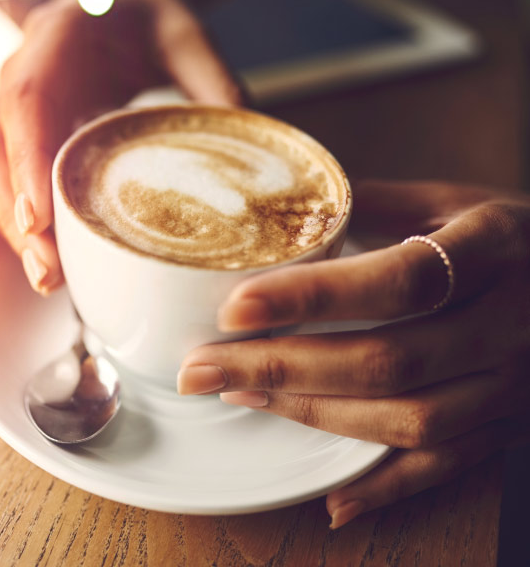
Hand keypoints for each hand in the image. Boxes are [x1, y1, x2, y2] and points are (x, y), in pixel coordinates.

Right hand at [0, 0, 244, 293]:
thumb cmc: (146, 19)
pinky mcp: (13, 133)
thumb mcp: (186, 38)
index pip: (28, 101)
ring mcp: (8, 104)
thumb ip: (212, 84)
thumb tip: (247, 156)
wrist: (114, 6)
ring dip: (9, 227)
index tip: (39, 217)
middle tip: (49, 272)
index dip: (27, 160)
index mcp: (57, 40)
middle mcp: (19, 72)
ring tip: (43, 278)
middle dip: (18, 216)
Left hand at [177, 179, 529, 527]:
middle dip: (281, 366)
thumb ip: (378, 201)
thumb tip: (286, 206)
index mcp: (494, 248)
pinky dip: (387, 489)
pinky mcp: (510, 426)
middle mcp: (508, 322)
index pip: (398, 279)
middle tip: (202, 367)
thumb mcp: (459, 200)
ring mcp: (514, 383)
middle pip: (388, 360)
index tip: (236, 307)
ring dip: (315, 415)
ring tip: (241, 394)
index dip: (313, 297)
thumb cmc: (518, 238)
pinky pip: (447, 468)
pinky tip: (332, 499)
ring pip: (410, 419)